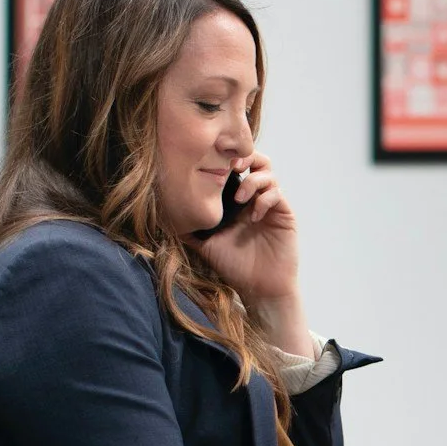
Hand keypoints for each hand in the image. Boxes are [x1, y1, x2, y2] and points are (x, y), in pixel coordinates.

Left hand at [190, 148, 299, 311]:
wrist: (259, 288)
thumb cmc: (234, 267)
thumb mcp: (205, 245)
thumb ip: (189, 229)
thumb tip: (163, 218)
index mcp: (237, 200)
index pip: (235, 167)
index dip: (227, 159)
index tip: (212, 162)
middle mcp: (254, 198)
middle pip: (256, 161)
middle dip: (244, 157)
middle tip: (231, 166)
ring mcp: (270, 205)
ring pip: (268, 173)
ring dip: (252, 181)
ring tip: (240, 199)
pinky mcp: (284, 214)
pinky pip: (276, 194)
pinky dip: (264, 199)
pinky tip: (254, 216)